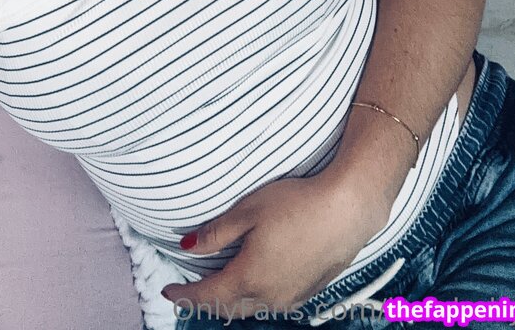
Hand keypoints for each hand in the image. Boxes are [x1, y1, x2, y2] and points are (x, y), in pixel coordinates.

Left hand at [161, 170, 386, 317]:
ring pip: (250, 309)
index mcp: (248, 276)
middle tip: (188, 294)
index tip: (168, 292)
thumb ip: (216, 233)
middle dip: (205, 303)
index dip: (184, 295)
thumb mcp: (248, 211)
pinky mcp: (308, 292)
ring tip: (217, 289)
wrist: (347, 210)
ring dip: (230, 303)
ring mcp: (290, 297)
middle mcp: (268, 296)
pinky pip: (271, 304)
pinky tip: (254, 285)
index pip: (207, 294)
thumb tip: (186, 246)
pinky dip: (253, 299)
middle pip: (227, 308)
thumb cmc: (297, 204)